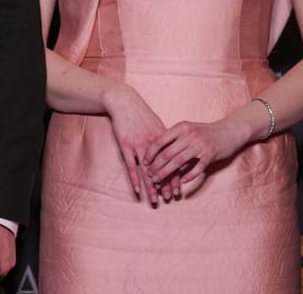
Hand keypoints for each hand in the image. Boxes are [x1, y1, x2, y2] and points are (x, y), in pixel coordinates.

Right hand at [103, 84, 172, 204]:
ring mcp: (138, 144)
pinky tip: (137, 190)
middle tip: (169, 199)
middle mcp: (153, 144)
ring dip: (151, 187)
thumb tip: (175, 151)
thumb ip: (166, 139)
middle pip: (162, 169)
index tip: (177, 191)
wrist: (124, 102)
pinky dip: (134, 179)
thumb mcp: (157, 124)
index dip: (175, 178)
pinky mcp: (125, 145)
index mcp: (163, 139)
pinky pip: (131, 166)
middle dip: (166, 185)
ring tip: (155, 200)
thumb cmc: (141, 114)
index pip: (172, 163)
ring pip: (147, 171)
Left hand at [142, 116, 251, 197]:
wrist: (229, 131)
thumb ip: (174, 139)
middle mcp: (189, 135)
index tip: (144, 163)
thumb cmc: (204, 132)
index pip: (160, 140)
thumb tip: (156, 153)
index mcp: (181, 128)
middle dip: (156, 166)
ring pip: (178, 162)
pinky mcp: (210, 155)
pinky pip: (196, 168)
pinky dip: (188, 176)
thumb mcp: (188, 130)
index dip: (150, 153)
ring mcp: (200, 145)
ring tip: (158, 181)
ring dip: (166, 174)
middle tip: (149, 176)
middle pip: (167, 153)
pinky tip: (180, 183)